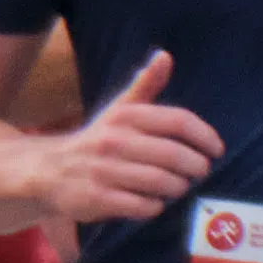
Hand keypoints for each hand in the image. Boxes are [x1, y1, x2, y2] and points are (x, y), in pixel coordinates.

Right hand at [32, 53, 215, 231]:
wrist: (45, 170)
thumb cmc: (97, 140)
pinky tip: (152, 202)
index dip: (205, 136)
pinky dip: (155, 206)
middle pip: (174, 155)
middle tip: (198, 172)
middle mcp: (112, 140)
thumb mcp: (119, 111)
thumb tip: (165, 56)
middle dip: (195, 167)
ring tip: (177, 186)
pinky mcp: (95, 198)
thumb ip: (145, 85)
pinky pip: (143, 206)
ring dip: (178, 187)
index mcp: (124, 117)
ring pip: (162, 182)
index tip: (216, 150)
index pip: (178, 121)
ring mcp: (102, 170)